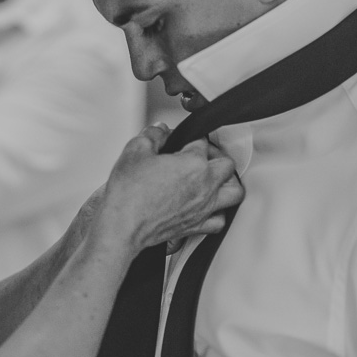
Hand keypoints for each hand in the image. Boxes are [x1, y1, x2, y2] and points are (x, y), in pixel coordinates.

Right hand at [97, 123, 243, 253]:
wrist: (122, 226)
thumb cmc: (128, 191)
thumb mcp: (136, 150)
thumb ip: (152, 135)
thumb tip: (160, 131)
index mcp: (194, 163)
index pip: (202, 141)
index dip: (189, 137)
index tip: (179, 141)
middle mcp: (205, 185)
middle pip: (227, 165)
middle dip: (216, 156)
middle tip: (200, 155)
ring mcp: (203, 208)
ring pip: (234, 193)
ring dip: (227, 183)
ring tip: (214, 179)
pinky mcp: (196, 226)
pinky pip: (220, 220)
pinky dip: (218, 212)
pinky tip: (206, 206)